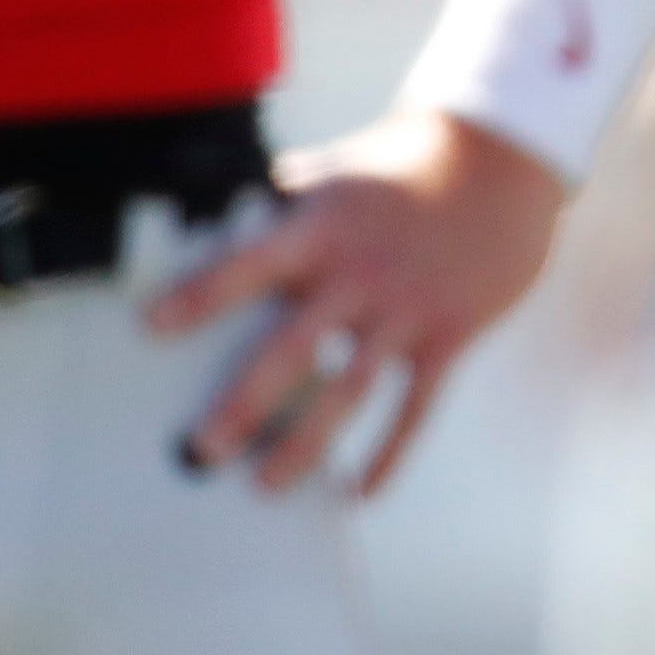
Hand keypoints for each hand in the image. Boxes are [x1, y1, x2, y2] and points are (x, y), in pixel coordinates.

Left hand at [146, 105, 567, 496]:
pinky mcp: (449, 334)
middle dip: (243, 403)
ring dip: (304, 443)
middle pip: (292, 348)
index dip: (200, 294)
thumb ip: (286, 198)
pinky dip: (388, 454)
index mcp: (324, 227)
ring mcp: (406, 308)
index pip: (249, 263)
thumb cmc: (407, 162)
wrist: (502, 161)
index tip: (152, 326)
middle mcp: (360, 272)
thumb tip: (224, 214)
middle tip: (200, 449)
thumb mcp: (341, 169)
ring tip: (264, 484)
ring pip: (348, 390)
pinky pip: (415, 407)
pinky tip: (360, 492)